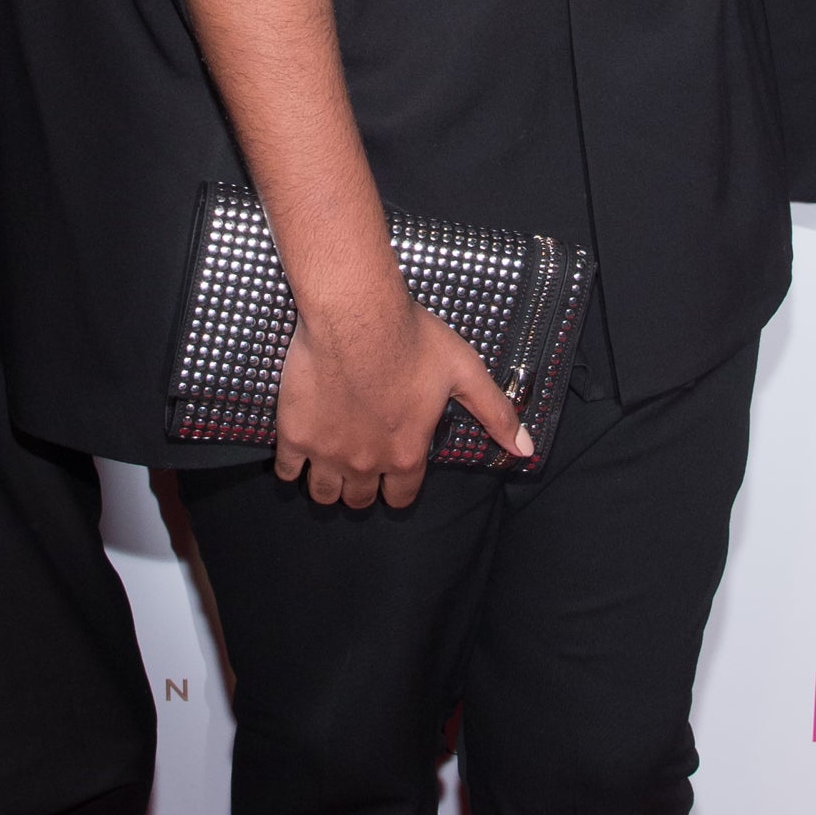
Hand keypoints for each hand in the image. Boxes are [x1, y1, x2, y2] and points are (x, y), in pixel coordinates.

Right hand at [276, 276, 531, 511]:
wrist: (356, 315)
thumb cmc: (412, 339)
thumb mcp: (465, 373)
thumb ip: (496, 414)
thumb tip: (527, 448)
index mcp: (406, 453)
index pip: (402, 495)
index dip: (399, 487)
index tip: (395, 473)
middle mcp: (367, 463)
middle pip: (361, 499)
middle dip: (364, 490)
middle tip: (361, 468)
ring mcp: (327, 452)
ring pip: (324, 493)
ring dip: (329, 487)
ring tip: (330, 469)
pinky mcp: (295, 434)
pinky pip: (288, 470)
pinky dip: (293, 469)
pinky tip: (298, 458)